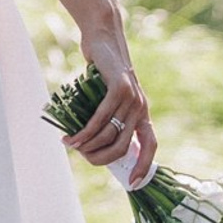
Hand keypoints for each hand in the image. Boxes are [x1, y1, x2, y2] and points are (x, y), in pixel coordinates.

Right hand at [65, 27, 153, 180]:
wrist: (103, 40)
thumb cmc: (101, 73)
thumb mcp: (108, 100)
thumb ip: (108, 119)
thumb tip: (96, 147)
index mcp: (141, 113)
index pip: (150, 145)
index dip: (144, 166)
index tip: (131, 182)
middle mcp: (141, 108)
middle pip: (123, 147)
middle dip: (101, 158)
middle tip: (83, 157)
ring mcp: (132, 97)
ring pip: (109, 134)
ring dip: (87, 145)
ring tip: (71, 146)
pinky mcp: (120, 88)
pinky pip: (101, 118)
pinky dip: (85, 131)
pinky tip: (73, 137)